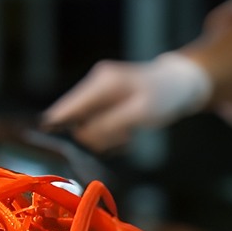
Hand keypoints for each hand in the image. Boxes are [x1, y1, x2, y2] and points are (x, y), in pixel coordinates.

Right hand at [41, 52, 211, 149]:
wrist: (179, 84)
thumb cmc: (163, 97)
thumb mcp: (140, 113)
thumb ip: (109, 124)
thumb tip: (82, 135)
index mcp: (100, 83)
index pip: (66, 107)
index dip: (55, 126)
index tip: (52, 147)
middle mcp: (95, 85)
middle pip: (73, 118)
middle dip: (91, 135)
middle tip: (119, 137)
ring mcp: (99, 93)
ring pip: (86, 124)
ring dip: (103, 136)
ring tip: (126, 134)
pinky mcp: (105, 102)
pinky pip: (97, 124)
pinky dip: (109, 133)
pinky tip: (126, 133)